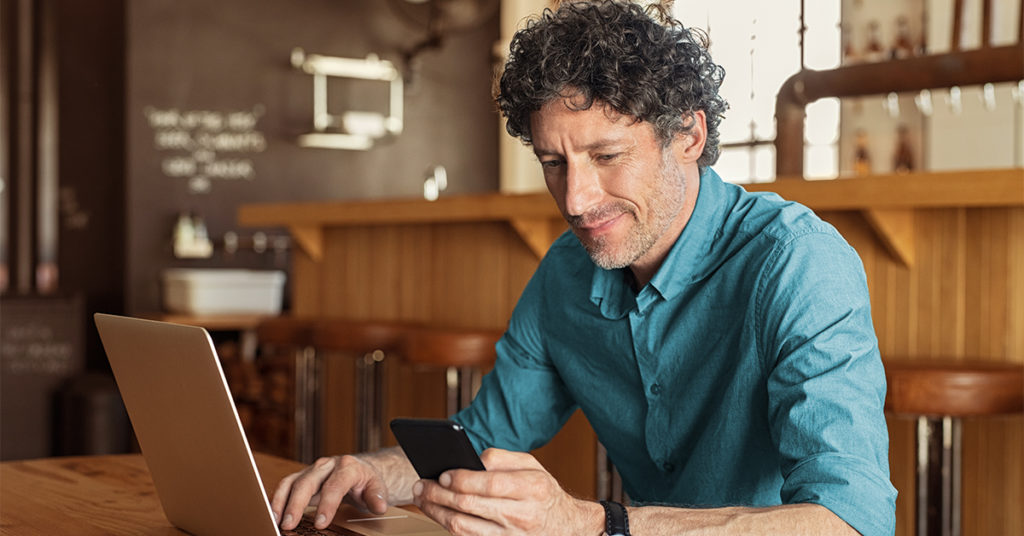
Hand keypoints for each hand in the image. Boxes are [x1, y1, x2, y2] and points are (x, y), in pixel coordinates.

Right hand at [271, 454, 388, 530]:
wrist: (360, 469)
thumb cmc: (366, 481)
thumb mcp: (376, 487)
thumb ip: (377, 497)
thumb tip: (379, 506)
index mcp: (347, 467)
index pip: (335, 485)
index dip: (327, 504)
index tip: (321, 523)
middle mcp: (327, 465)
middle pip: (308, 482)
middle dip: (297, 504)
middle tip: (290, 524)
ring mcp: (313, 470)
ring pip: (292, 482)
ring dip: (282, 501)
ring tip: (275, 520)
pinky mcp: (302, 477)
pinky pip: (286, 486)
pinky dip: (277, 499)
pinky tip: (273, 513)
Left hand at [412, 448, 602, 534]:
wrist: (565, 527)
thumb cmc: (543, 492)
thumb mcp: (532, 466)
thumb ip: (502, 458)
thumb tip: (471, 459)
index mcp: (533, 488)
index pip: (491, 484)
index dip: (462, 479)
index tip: (442, 474)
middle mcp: (523, 515)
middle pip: (471, 506)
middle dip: (439, 494)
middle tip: (421, 485)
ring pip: (463, 528)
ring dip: (437, 513)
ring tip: (424, 499)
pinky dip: (448, 526)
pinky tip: (439, 514)